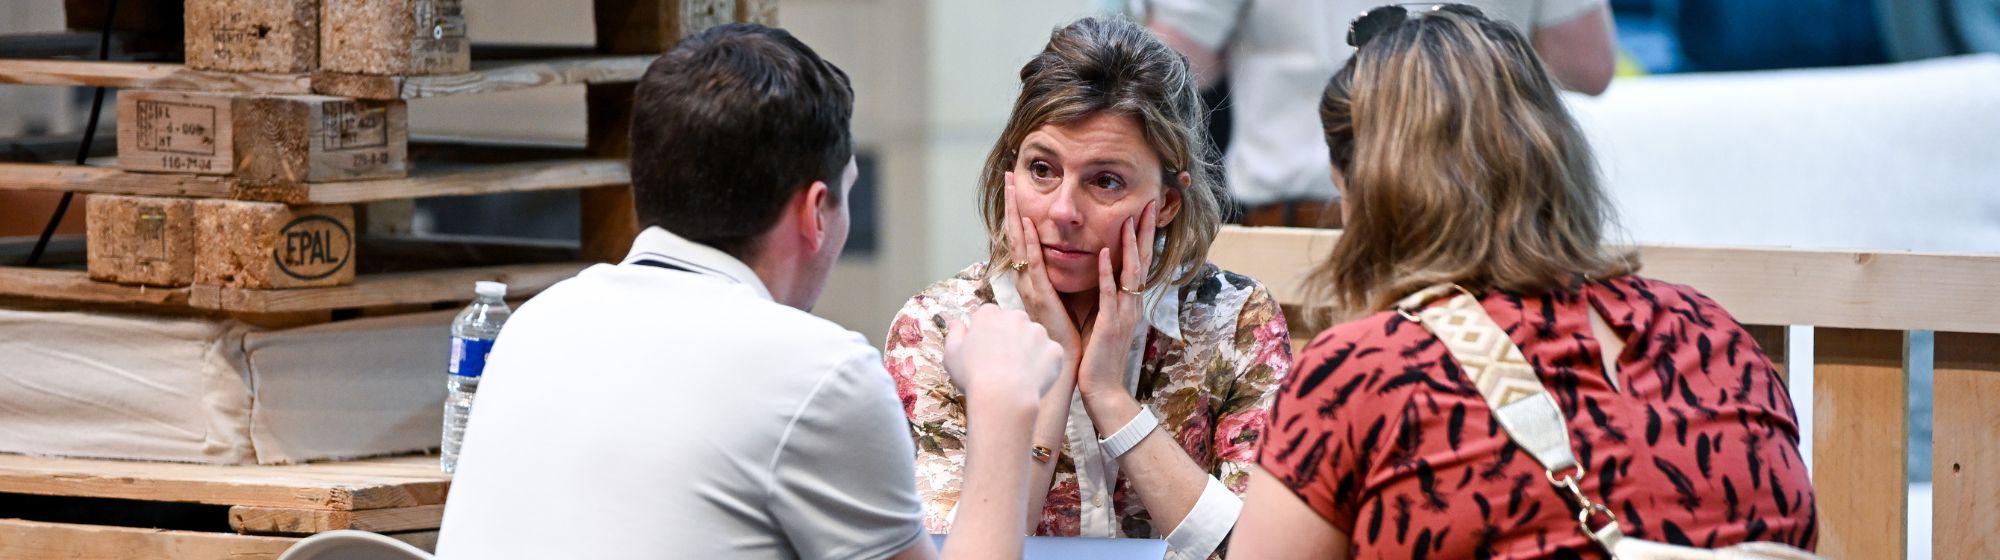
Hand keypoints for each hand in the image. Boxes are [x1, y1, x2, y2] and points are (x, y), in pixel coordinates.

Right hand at [944, 304, 1064, 417]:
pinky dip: (1043, 365)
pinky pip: (1049, 355)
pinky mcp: (1055, 349)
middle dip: (1009, 338)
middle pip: (1014, 324)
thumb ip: (955, 334)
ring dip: (1028, 350)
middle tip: (1001, 363)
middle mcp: (1016, 316)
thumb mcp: (951, 354)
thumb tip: (957, 323)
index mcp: (990, 314)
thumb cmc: (973, 375)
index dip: (986, 334)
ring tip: (1017, 374)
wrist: (1004, 396)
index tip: (984, 352)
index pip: (989, 317)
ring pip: (1033, 338)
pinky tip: (1032, 379)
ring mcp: (1039, 332)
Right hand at [1004, 174, 1080, 401]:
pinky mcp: (1041, 296)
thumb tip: (1075, 250)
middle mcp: (1027, 279)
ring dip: (1015, 213)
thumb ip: (1065, 272)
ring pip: (1018, 242)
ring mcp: (1030, 286)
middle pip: (1014, 233)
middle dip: (1012, 203)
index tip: (1018, 185)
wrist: (1073, 361)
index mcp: (1034, 278)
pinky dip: (1028, 242)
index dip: (1019, 210)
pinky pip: (1033, 263)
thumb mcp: (1068, 294)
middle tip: (1008, 175)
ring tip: (1012, 187)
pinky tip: (1026, 222)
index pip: (1023, 237)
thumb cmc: (1073, 331)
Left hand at [1077, 200, 1157, 398]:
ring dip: (1129, 244)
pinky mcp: (1110, 324)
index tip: (1143, 210)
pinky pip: (1109, 294)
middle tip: (1148, 203)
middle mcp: (1132, 304)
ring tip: (1129, 218)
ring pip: (1130, 273)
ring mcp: (1124, 314)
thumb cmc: (1099, 356)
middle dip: (1144, 231)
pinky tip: (1103, 254)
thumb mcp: (1107, 321)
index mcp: (1130, 302)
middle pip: (1143, 260)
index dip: (1142, 236)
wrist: (1103, 388)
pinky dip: (1107, 272)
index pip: (1139, 262)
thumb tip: (1105, 277)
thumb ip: (1109, 299)